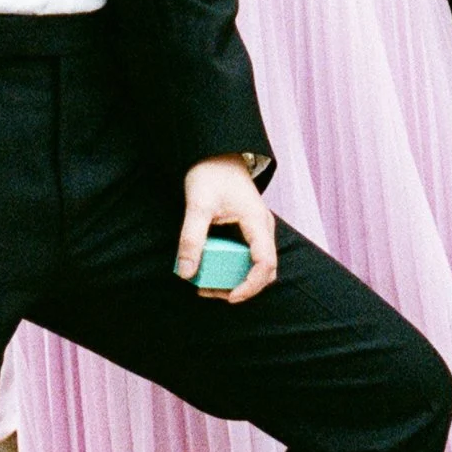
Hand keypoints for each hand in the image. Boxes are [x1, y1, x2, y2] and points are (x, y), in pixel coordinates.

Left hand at [177, 156, 276, 301]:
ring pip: (258, 266)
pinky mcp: (249, 230)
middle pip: (265, 270)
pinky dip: (233, 269)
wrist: (218, 154)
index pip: (265, 263)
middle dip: (241, 288)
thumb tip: (186, 273)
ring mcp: (258, 229)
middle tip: (210, 292)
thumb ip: (191, 239)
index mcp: (257, 221)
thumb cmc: (211, 174)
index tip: (229, 297)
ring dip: (236, 280)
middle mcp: (263, 228)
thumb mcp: (197, 206)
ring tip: (207, 284)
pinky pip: (249, 257)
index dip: (250, 285)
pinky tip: (211, 269)